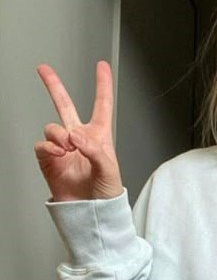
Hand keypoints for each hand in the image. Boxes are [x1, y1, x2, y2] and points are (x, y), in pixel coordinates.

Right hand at [34, 61, 122, 200]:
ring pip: (52, 127)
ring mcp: (63, 149)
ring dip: (59, 134)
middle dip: (54, 86)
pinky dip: (49, 147)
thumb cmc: (106, 192)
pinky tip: (59, 154)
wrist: (92, 213)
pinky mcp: (49, 161)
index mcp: (100, 136)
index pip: (102, 105)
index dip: (102, 85)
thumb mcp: (110, 170)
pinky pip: (43, 145)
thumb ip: (95, 150)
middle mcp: (80, 139)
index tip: (101, 66)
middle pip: (65, 106)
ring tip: (68, 148)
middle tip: (43, 69)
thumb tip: (76, 137)